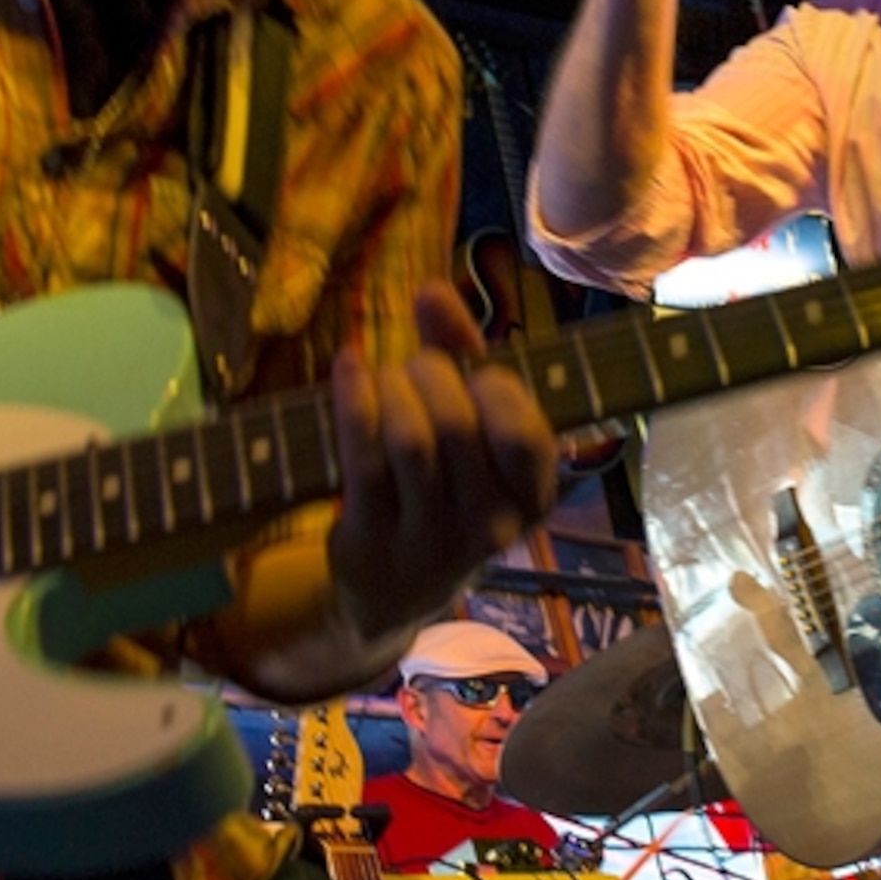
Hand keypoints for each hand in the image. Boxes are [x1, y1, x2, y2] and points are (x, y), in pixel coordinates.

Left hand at [323, 283, 558, 647]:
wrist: (393, 590)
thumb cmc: (444, 489)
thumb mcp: (473, 428)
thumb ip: (461, 354)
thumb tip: (432, 289)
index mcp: (531, 498)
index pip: (524, 434)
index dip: (495, 388)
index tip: (475, 374)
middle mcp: (489, 525)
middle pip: (459, 424)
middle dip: (430, 374)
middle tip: (415, 370)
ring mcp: (429, 537)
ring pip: (411, 438)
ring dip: (391, 387)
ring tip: (386, 380)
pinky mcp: (373, 537)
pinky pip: (362, 455)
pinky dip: (353, 397)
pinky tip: (349, 367)